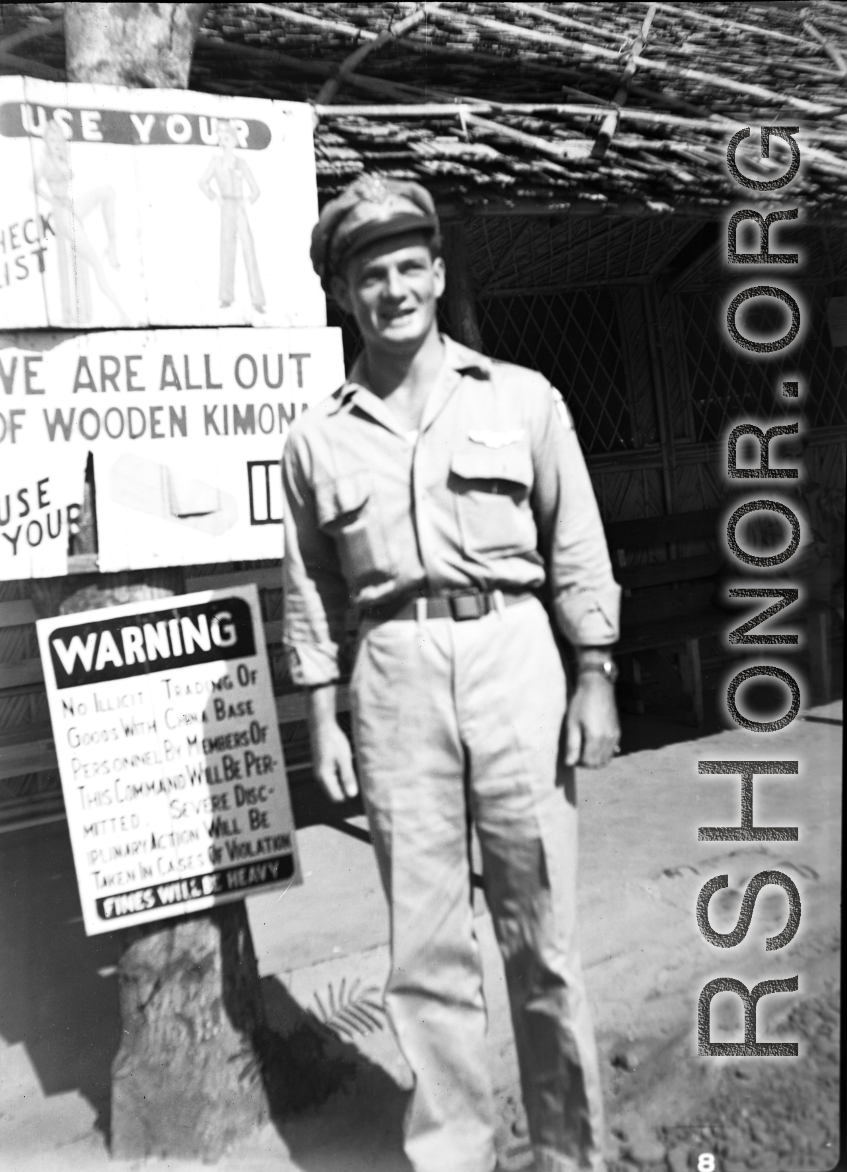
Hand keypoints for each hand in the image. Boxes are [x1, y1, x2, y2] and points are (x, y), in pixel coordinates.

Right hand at [306, 686, 357, 801]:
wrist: (321, 726)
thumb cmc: (334, 740)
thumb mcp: (344, 758)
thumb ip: (348, 777)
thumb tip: (352, 795)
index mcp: (324, 776)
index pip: (336, 797)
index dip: (348, 796)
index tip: (361, 789)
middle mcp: (319, 777)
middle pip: (333, 794)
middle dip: (346, 791)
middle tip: (359, 781)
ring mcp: (319, 772)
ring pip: (332, 786)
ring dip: (343, 783)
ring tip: (353, 772)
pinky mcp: (321, 767)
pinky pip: (331, 779)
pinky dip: (339, 777)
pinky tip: (347, 767)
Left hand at [564, 673, 619, 767]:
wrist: (597, 685)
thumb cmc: (581, 703)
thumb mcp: (572, 723)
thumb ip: (572, 745)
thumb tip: (569, 763)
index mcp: (596, 738)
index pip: (589, 762)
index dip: (579, 763)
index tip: (572, 755)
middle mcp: (608, 739)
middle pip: (599, 763)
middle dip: (587, 763)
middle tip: (577, 753)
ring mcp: (615, 735)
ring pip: (607, 758)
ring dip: (596, 759)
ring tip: (584, 749)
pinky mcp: (617, 731)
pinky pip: (612, 750)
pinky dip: (603, 753)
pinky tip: (594, 745)